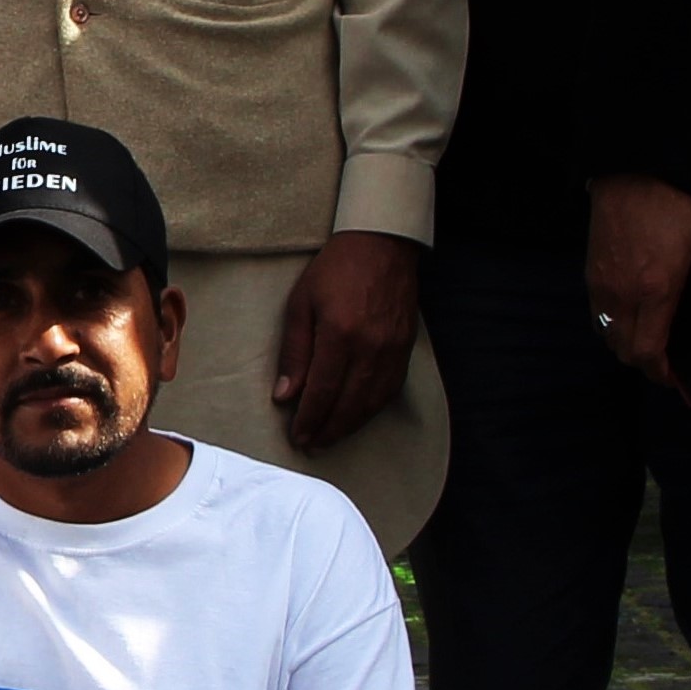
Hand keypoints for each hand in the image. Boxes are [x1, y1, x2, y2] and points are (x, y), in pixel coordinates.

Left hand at [275, 228, 421, 450]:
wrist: (382, 244)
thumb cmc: (335, 269)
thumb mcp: (301, 304)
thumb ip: (295, 352)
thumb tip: (285, 395)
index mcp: (340, 335)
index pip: (323, 392)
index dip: (309, 419)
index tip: (297, 437)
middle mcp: (370, 348)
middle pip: (348, 405)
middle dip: (328, 430)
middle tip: (311, 445)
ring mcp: (392, 349)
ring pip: (372, 403)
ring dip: (350, 426)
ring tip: (330, 438)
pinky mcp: (405, 348)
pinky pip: (389, 390)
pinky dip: (371, 409)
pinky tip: (357, 416)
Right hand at [584, 177, 690, 392]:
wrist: (622, 184)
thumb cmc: (666, 209)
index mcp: (656, 292)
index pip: (648, 351)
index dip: (659, 373)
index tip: (673, 377)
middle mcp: (625, 299)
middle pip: (625, 353)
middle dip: (644, 365)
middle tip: (664, 361)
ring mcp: (604, 291)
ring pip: (609, 340)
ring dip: (627, 349)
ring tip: (647, 342)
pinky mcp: (591, 281)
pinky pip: (598, 320)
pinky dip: (612, 331)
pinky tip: (628, 320)